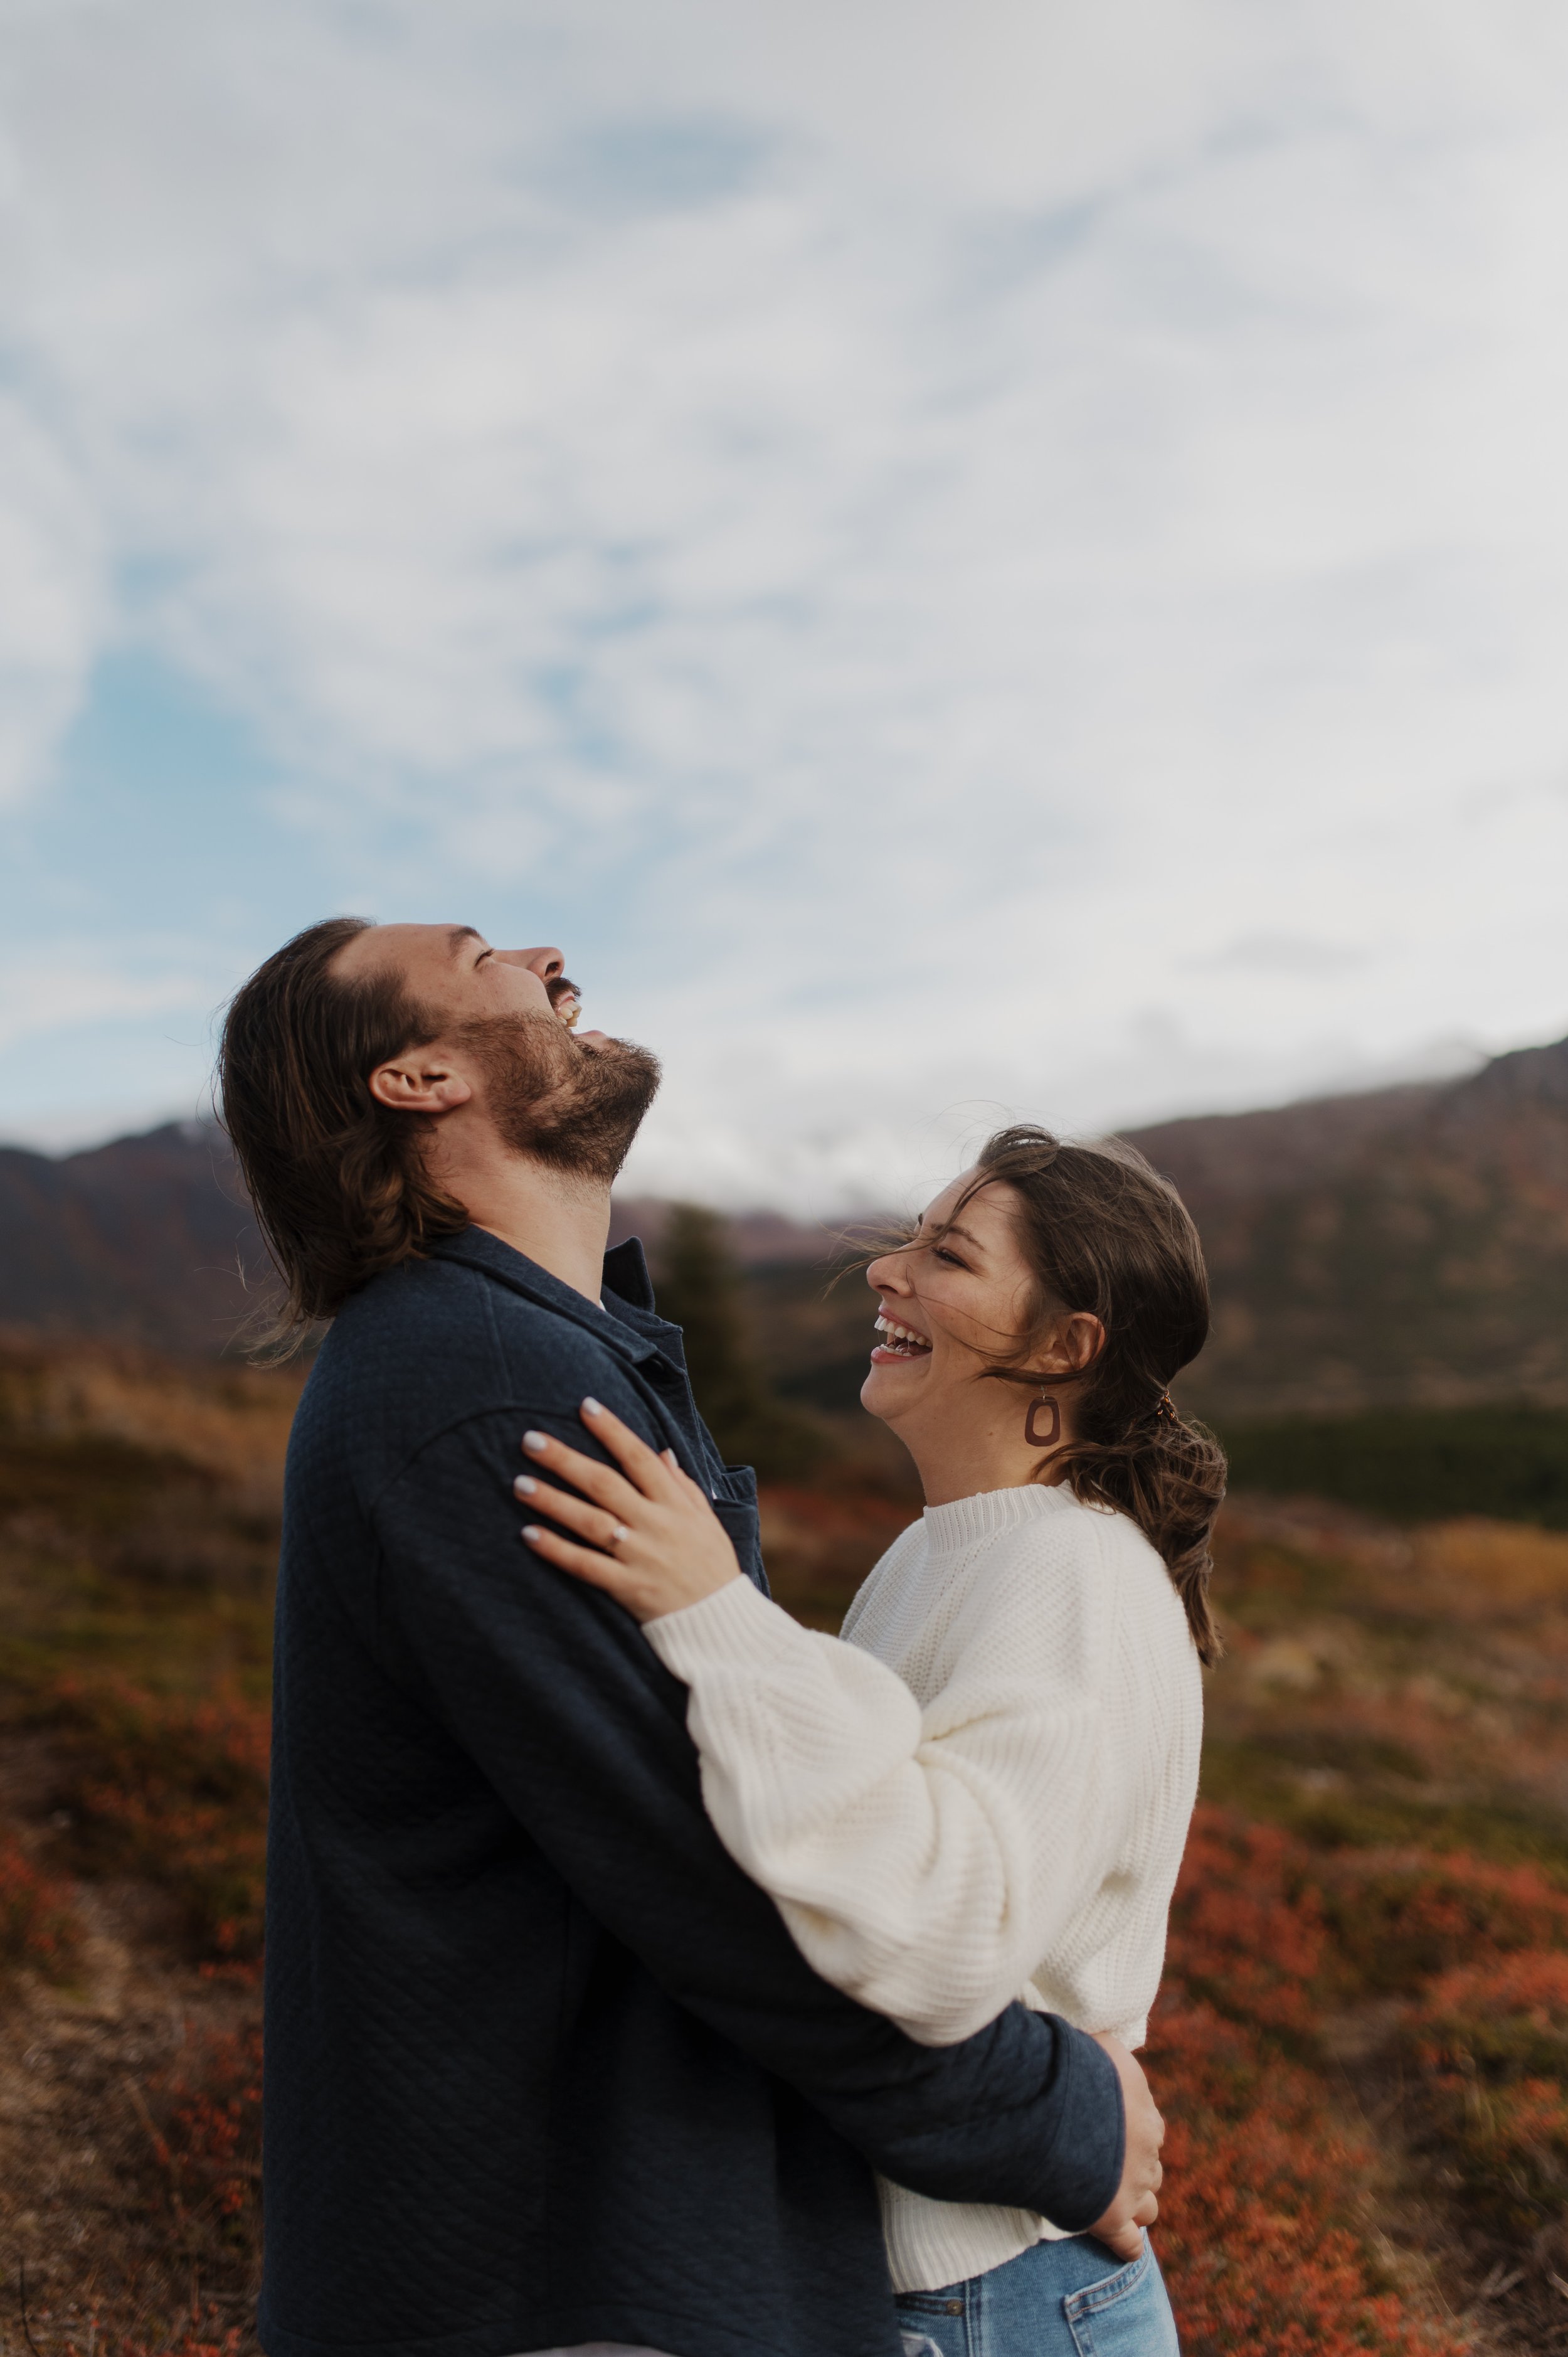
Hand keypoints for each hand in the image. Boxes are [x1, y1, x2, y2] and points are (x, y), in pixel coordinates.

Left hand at [514, 1398, 744, 1623]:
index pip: (639, 1458)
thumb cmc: (712, 1566)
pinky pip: (585, 1565)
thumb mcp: (706, 1519)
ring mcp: (639, 1555)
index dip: (612, 1431)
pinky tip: (529, 1534)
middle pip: (604, 1484)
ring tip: (520, 1483)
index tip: (586, 1406)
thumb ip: (683, 1485)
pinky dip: (557, 1550)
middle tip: (530, 1439)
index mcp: (675, 1504)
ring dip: (553, 1501)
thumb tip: (663, 1452)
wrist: (720, 1623)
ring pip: (590, 1521)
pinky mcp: (626, 1587)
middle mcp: (655, 1524)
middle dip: (566, 1459)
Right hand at [1087, 2033, 1162, 2261]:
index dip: (1131, 2135)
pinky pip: (1129, 2244)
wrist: (1057, 2106)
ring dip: (1135, 2205)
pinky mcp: (1112, 2219)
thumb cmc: (1073, 2067)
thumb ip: (1109, 2060)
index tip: (1111, 2133)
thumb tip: (1105, 2050)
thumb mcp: (1101, 2047)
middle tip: (1106, 2168)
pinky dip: (1126, 2245)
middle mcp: (1147, 2154)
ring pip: (1149, 2208)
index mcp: (1147, 2115)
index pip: (1150, 2131)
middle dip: (1134, 2171)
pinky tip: (1120, 2246)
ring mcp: (1132, 2189)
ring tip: (1112, 2203)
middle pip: (1152, 2171)